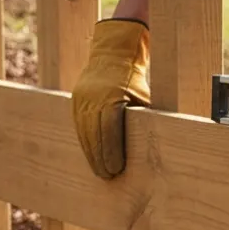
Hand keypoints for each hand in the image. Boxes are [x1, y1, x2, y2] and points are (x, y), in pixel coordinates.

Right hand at [70, 19, 150, 178]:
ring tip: (100, 170)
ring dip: (91, 154)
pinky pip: (79, 126)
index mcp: (112, 97)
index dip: (112, 153)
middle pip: (95, 136)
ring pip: (84, 133)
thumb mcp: (143, 98)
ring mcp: (82, 99)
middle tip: (107, 175)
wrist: (112, 54)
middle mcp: (93, 98)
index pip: (109, 132)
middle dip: (100, 158)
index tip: (116, 169)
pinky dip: (85, 142)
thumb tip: (152, 147)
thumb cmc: (134, 80)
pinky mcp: (75, 101)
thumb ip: (143, 120)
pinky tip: (91, 154)